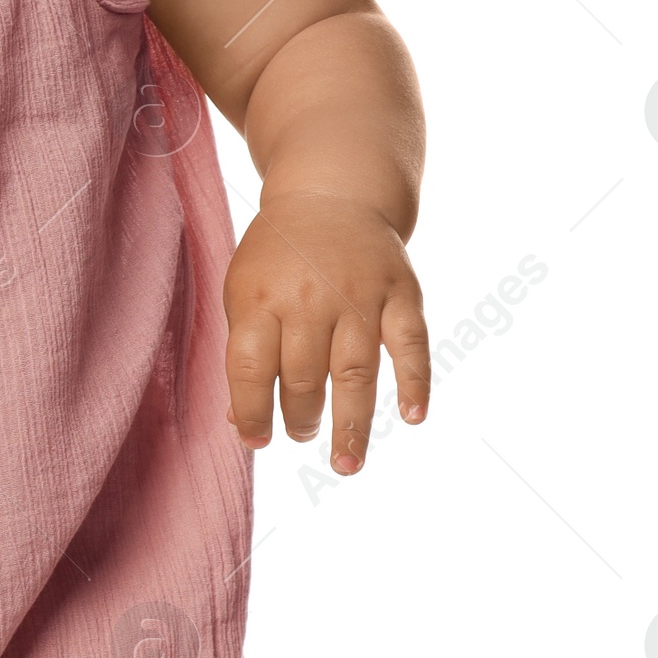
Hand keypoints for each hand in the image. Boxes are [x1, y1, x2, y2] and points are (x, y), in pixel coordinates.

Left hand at [222, 193, 429, 473]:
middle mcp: (310, 298)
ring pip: (355, 371)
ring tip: (346, 463)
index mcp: (260, 298)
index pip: (250, 369)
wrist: (332, 194)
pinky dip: (415, 382)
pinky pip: (411, 344)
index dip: (251, 413)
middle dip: (300, 419)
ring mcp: (359, 295)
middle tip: (301, 434)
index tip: (257, 441)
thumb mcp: (243, 291)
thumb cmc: (279, 257)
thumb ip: (243, 353)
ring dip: (352, 424)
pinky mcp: (401, 293)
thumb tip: (242, 424)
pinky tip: (413, 417)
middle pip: (303, 377)